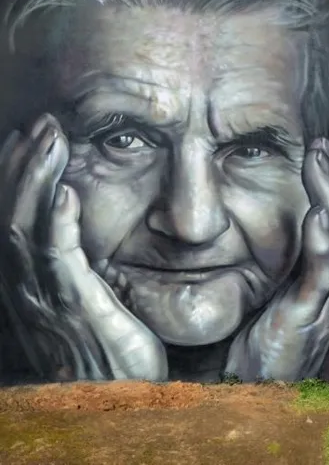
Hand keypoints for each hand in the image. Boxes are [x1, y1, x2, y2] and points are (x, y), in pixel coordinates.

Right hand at [0, 114, 166, 381]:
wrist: (119, 402)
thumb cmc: (110, 353)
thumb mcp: (88, 302)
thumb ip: (78, 267)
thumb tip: (80, 227)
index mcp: (30, 282)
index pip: (14, 217)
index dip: (19, 175)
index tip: (33, 137)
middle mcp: (27, 287)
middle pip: (12, 212)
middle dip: (25, 163)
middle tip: (42, 123)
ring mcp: (47, 298)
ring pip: (28, 226)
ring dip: (38, 178)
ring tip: (51, 138)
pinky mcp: (78, 309)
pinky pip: (60, 260)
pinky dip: (60, 222)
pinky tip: (69, 192)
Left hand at [225, 139, 328, 380]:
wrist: (253, 399)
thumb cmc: (252, 353)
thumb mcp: (259, 302)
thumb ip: (261, 271)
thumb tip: (234, 233)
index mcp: (317, 283)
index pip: (328, 226)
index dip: (324, 189)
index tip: (314, 155)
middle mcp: (328, 288)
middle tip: (319, 145)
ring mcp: (323, 303)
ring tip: (319, 162)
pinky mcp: (309, 318)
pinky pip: (322, 275)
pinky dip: (323, 243)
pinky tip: (317, 214)